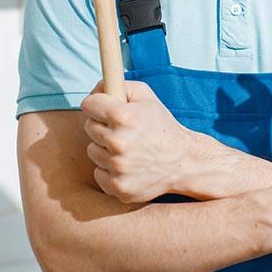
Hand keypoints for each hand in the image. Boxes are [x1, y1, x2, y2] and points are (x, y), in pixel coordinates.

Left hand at [80, 80, 194, 202]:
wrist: (183, 161)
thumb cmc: (162, 126)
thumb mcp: (146, 96)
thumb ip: (118, 84)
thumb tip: (96, 88)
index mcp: (122, 116)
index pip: (88, 105)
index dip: (97, 105)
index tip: (105, 109)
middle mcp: (117, 142)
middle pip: (89, 127)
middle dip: (103, 126)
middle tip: (123, 130)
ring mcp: (117, 167)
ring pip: (93, 151)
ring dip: (106, 149)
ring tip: (128, 148)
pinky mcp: (118, 187)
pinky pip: (99, 173)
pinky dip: (110, 170)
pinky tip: (128, 165)